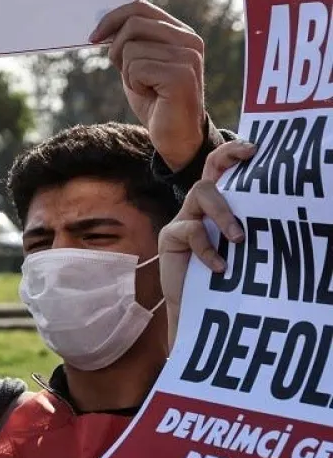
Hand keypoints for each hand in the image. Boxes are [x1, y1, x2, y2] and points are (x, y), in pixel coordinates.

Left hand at [91, 1, 206, 172]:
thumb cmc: (155, 100)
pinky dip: (134, 84)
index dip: (111, 18)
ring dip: (128, 73)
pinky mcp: (181, 75)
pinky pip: (136, 68)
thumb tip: (102, 26)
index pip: (140, 7)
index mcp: (180, 32)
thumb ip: (128, 43)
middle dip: (117, 49)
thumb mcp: (137, 65)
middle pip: (133, 23)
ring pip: (131, 48)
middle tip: (125, 72)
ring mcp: (188, 56)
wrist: (174, 136)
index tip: (93, 37)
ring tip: (146, 87)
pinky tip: (151, 95)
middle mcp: (189, 40)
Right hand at [159, 141, 255, 344]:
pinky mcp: (170, 237)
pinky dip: (209, 250)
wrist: (200, 309)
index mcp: (221, 206)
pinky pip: (191, 230)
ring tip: (239, 240)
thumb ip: (252, 228)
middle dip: (227, 157)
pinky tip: (221, 268)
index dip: (234, 153)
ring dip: (224, 213)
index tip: (256, 149)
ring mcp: (184, 220)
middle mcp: (201, 207)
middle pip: (210, 171)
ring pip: (202, 193)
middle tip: (249, 156)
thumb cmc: (229, 279)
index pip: (224, 171)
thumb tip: (287, 213)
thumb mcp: (245, 249)